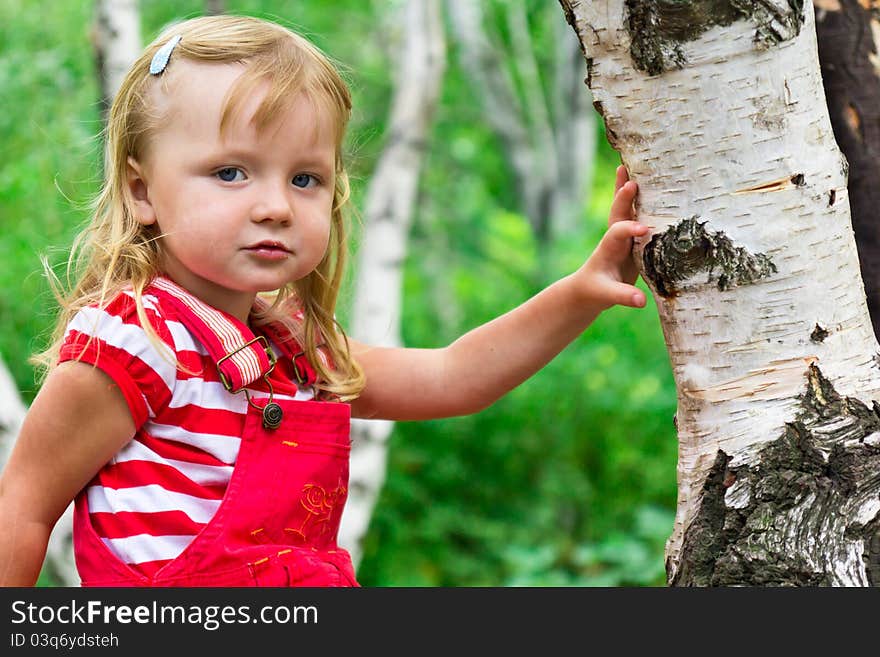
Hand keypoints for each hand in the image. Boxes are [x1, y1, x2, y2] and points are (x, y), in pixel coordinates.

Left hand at [574, 165, 648, 309]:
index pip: (617, 234)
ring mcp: (623, 237)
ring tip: (630, 166)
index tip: (644, 229)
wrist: (588, 290)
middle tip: (632, 181)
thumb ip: (622, 296)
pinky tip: (647, 184)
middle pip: (617, 214)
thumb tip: (641, 302)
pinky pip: (636, 215)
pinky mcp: (632, 240)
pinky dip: (639, 200)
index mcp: (608, 249)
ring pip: (625, 209)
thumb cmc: (596, 292)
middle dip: (623, 199)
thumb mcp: (606, 296)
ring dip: (627, 190)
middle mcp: (615, 238)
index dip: (629, 229)